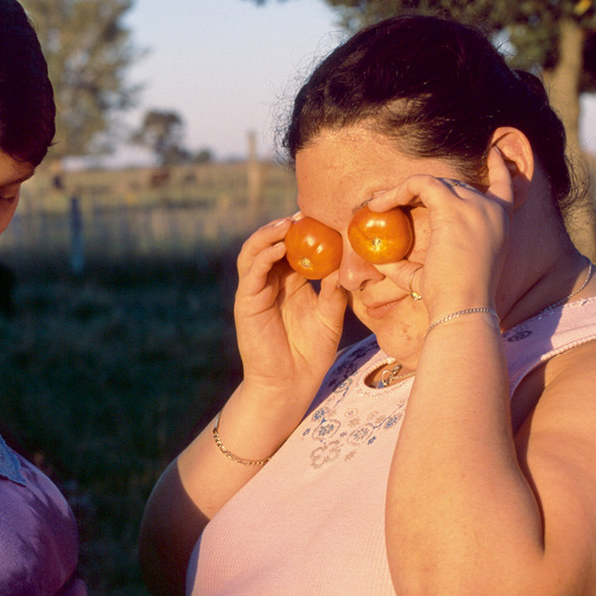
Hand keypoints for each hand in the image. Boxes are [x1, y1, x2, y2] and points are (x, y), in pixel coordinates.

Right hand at [232, 214, 347, 405]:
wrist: (290, 382)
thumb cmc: (311, 352)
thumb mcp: (330, 316)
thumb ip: (335, 291)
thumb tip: (348, 264)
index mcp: (291, 282)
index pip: (293, 247)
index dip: (304, 231)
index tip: (322, 215)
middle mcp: (271, 282)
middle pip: (271, 243)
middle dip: (284, 226)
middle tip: (303, 213)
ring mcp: (256, 290)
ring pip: (254, 252)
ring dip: (268, 235)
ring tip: (287, 224)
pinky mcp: (247, 302)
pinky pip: (251, 272)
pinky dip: (262, 256)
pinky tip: (278, 248)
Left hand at [358, 146, 513, 314]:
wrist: (463, 308)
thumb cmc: (449, 299)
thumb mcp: (431, 276)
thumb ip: (408, 264)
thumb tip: (378, 260)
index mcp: (499, 224)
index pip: (504, 185)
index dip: (497, 167)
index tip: (492, 153)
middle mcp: (491, 210)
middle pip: (453, 185)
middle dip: (420, 192)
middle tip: (388, 202)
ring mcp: (475, 206)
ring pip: (434, 182)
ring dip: (403, 191)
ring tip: (376, 205)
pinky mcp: (453, 208)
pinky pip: (421, 184)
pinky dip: (398, 191)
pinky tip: (378, 206)